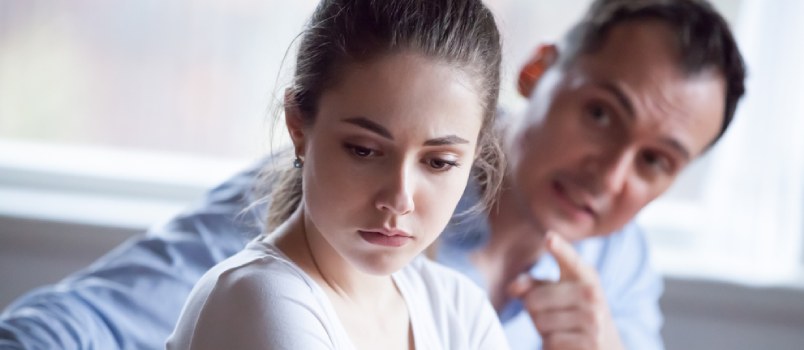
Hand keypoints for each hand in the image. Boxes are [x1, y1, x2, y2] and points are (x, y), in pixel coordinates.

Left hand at [508, 232, 623, 349]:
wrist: (606, 347)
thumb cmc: (572, 315)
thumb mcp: (556, 295)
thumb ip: (532, 286)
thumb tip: (512, 287)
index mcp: (584, 274)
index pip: (569, 259)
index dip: (559, 248)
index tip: (549, 237)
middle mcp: (591, 293)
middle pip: (534, 299)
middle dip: (534, 311)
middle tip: (552, 316)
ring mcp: (593, 318)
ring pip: (540, 322)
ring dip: (543, 330)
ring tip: (561, 329)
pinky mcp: (590, 342)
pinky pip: (550, 341)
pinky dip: (550, 345)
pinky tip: (565, 343)